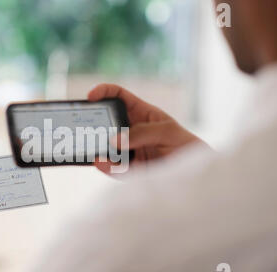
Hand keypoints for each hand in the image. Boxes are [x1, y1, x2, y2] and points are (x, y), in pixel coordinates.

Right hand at [88, 84, 207, 174]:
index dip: (103, 92)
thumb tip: (115, 140)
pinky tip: (99, 161)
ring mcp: (127, 150)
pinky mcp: (128, 169)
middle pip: (106, 122)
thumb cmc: (184, 145)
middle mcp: (129, 130)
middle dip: (92, 122)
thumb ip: (142, 133)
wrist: (195, 174)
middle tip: (82, 125)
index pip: (118, 96)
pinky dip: (104, 165)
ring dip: (95, 146)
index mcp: (140, 113)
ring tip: (89, 146)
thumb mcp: (167, 131)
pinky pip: (112, 167)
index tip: (90, 96)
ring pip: (105, 146)